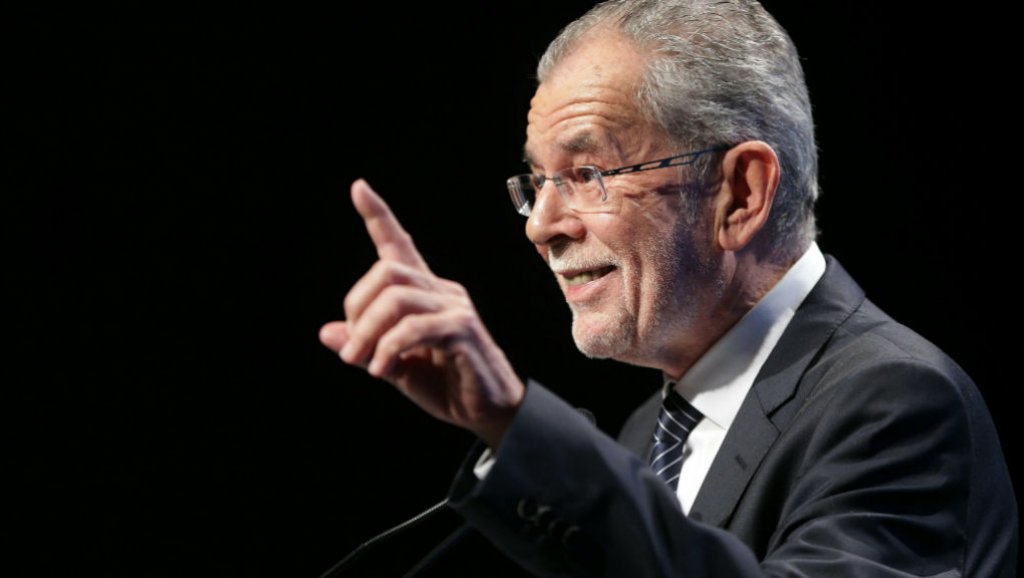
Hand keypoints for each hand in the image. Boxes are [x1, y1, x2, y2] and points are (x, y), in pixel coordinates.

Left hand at [319, 179, 524, 447]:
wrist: (486, 410)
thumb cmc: (443, 384)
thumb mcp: (393, 365)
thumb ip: (364, 347)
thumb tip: (326, 333)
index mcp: (423, 292)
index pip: (399, 244)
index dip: (378, 216)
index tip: (358, 187)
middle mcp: (441, 290)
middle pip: (387, 271)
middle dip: (357, 309)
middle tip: (351, 351)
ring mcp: (455, 307)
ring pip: (397, 298)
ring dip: (368, 332)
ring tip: (364, 363)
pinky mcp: (463, 330)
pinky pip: (416, 327)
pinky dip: (390, 349)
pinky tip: (384, 370)